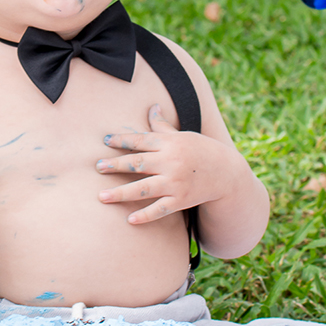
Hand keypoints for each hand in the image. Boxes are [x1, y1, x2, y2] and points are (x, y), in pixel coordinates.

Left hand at [96, 104, 237, 224]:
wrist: (228, 174)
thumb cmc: (201, 151)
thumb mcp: (183, 135)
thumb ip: (162, 126)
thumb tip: (152, 106)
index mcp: (169, 144)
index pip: (141, 140)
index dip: (122, 140)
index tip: (105, 141)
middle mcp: (171, 162)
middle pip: (138, 163)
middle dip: (116, 165)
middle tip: (97, 167)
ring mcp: (175, 182)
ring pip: (143, 188)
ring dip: (121, 193)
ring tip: (101, 197)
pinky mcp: (181, 200)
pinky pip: (160, 209)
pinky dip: (145, 215)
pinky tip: (129, 219)